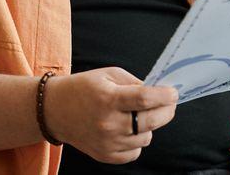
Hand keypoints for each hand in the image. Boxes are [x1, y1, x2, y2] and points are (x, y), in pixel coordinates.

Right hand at [44, 67, 177, 164]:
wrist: (55, 110)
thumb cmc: (84, 88)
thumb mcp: (109, 74)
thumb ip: (135, 83)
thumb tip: (160, 92)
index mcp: (108, 98)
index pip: (145, 98)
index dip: (165, 96)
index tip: (174, 92)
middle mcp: (108, 123)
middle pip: (151, 121)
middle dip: (167, 111)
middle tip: (169, 103)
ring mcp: (106, 142)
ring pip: (146, 138)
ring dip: (149, 126)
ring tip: (139, 115)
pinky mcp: (105, 155)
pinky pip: (135, 153)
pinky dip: (137, 142)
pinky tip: (129, 130)